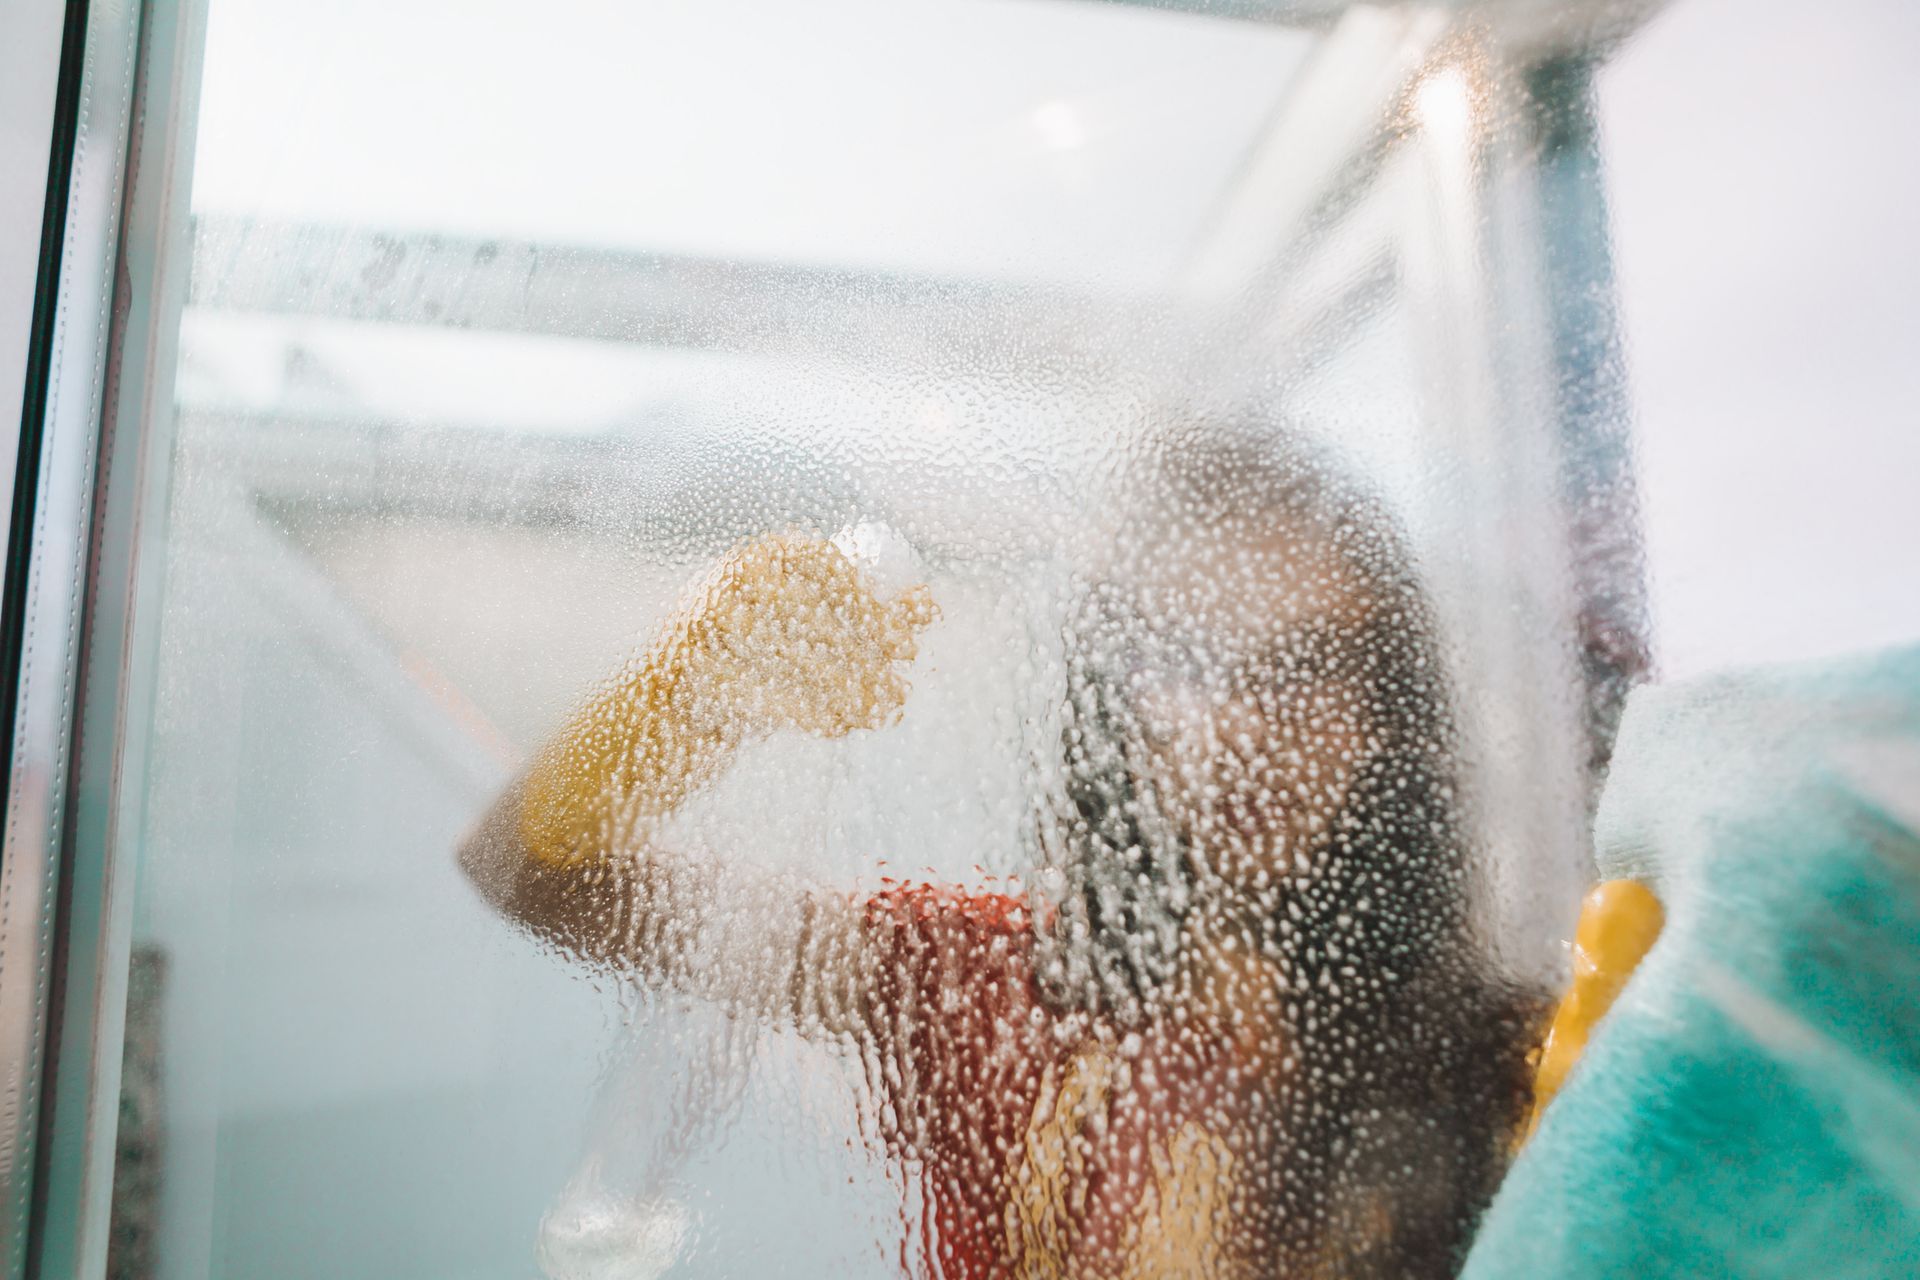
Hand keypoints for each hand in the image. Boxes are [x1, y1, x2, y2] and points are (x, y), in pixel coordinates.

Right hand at [691, 533, 938, 737]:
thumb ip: (865, 612)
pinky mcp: (684, 668)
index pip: (826, 567)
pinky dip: (802, 711)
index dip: (873, 607)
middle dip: (862, 659)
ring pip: (788, 655)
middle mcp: (727, 579)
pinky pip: (756, 690)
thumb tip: (927, 604)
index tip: (907, 647)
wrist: (670, 707)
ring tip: (875, 715)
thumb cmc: (755, 662)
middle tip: (897, 693)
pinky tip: (833, 727)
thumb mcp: (808, 630)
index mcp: (762, 556)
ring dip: (840, 690)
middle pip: (810, 615)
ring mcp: (700, 622)